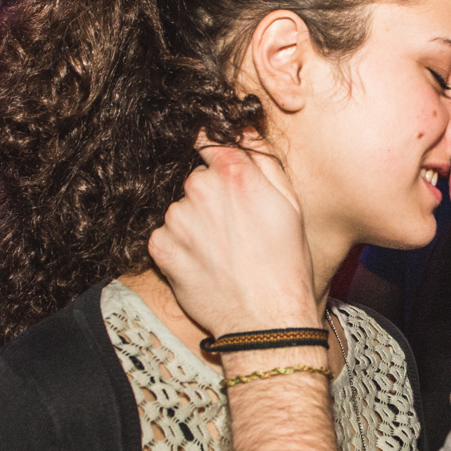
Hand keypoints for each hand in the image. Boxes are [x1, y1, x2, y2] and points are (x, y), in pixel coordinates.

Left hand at [147, 143, 315, 336]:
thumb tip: (243, 129)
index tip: (218, 168)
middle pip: (196, 179)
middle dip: (211, 198)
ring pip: (180, 209)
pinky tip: (205, 265)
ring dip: (195, 225)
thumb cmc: (286, 264)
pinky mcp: (161, 248)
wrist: (265, 321)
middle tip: (236, 231)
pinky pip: (164, 237)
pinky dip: (180, 249)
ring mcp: (177, 219)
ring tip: (223, 253)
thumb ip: (264, 160)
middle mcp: (200, 189)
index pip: (209, 140)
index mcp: (235, 174)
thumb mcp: (290, 205)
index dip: (214, 154)